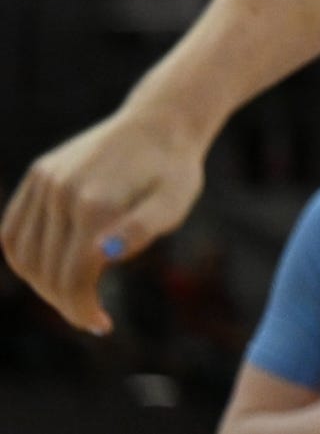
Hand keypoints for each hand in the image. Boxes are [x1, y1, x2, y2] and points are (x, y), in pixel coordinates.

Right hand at [1, 105, 207, 332]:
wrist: (162, 121)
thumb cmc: (175, 170)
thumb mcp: (175, 201)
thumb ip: (142, 230)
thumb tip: (103, 255)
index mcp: (96, 203)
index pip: (73, 277)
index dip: (82, 309)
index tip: (102, 326)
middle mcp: (62, 191)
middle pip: (47, 271)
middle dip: (65, 302)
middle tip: (90, 315)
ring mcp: (46, 180)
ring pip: (22, 255)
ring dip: (41, 284)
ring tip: (72, 294)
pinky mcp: (39, 174)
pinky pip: (13, 230)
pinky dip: (23, 257)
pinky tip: (48, 270)